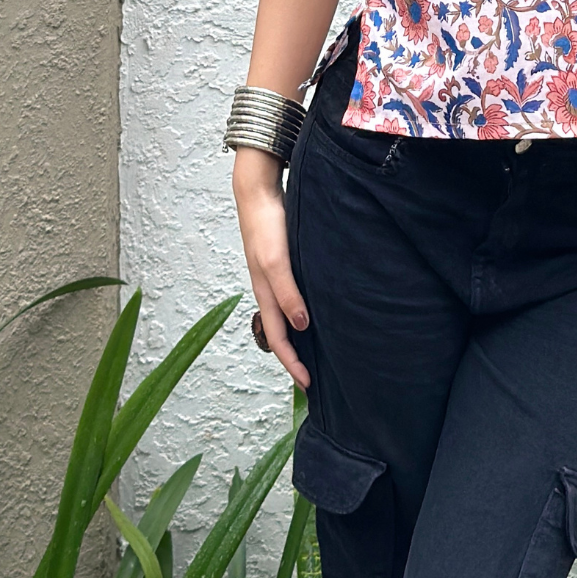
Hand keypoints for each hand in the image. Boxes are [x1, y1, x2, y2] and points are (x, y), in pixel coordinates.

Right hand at [233, 149, 310, 387]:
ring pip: (286, 315)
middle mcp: (269, 289)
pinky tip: (317, 308)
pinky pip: (291, 295)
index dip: (292, 364)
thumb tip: (301, 326)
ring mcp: (275, 276)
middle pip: (280, 332)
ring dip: (298, 336)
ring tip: (318, 349)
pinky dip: (301, 310)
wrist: (258, 192)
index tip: (308, 385)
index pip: (278, 339)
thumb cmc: (266, 226)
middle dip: (295, 358)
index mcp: (266, 293)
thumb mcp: (277, 261)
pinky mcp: (283, 262)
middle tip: (314, 378)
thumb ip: (288, 292)